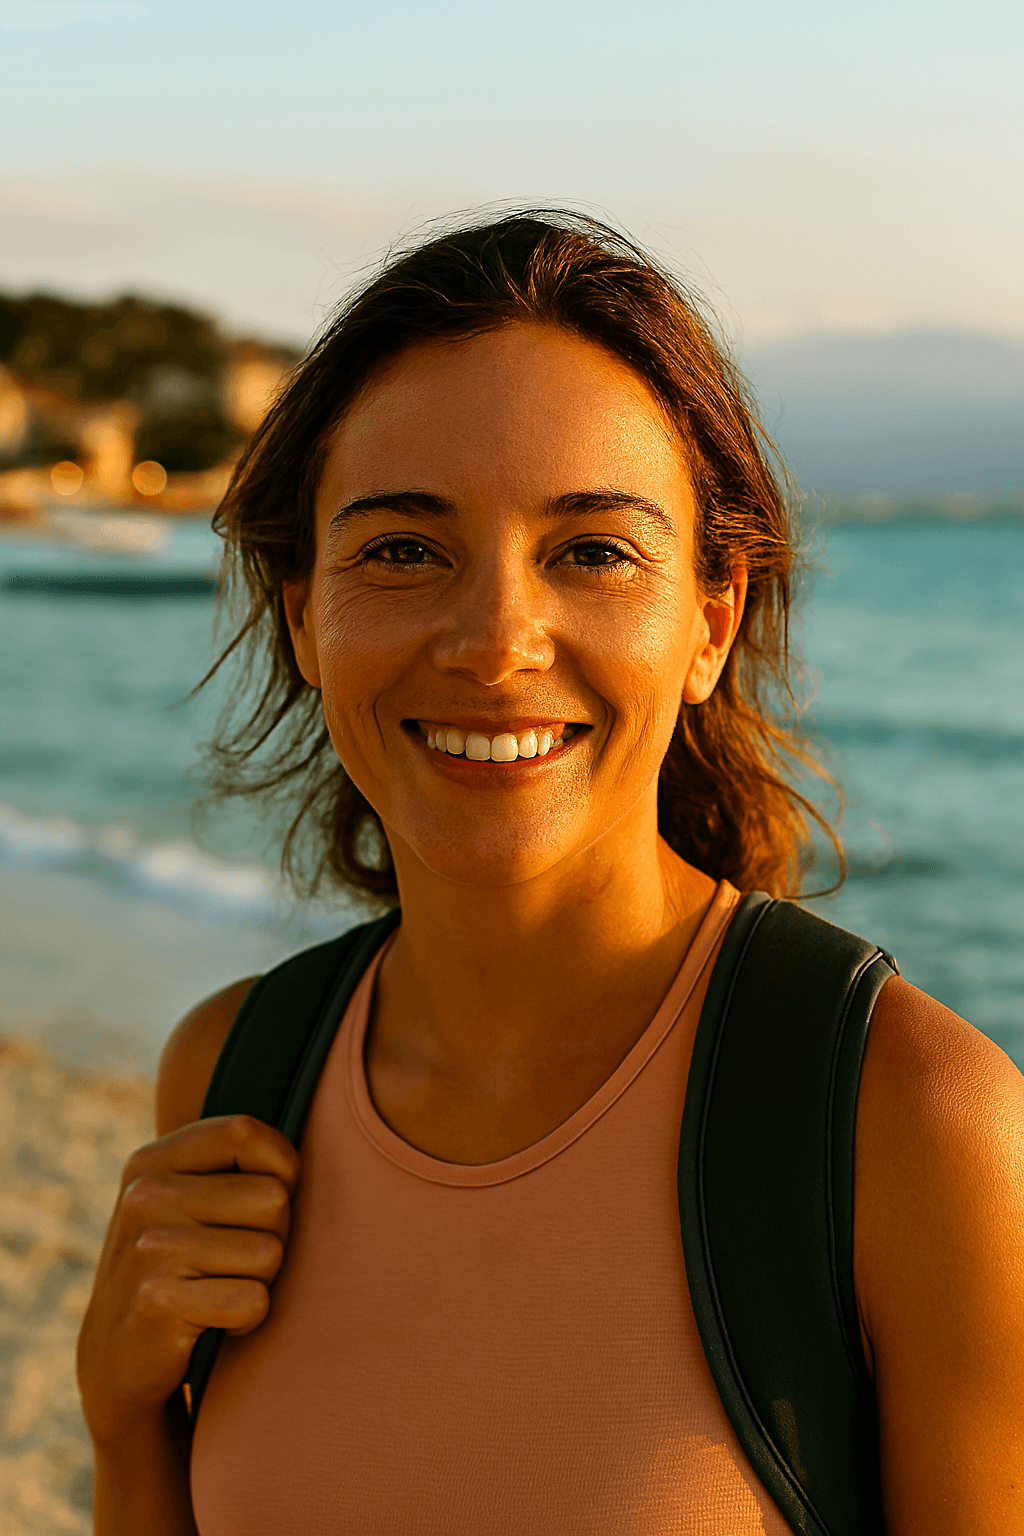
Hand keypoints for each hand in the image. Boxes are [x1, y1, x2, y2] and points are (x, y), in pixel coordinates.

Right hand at [77, 1114, 299, 1447]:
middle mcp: (145, 1196)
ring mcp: (147, 1248)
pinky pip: (253, 1301)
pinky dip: (246, 1319)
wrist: (119, 1358)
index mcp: (153, 1161)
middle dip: (274, 1235)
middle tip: (237, 1261)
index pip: (244, 1132)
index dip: (280, 1165)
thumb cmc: (179, 1268)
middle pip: (272, 1198)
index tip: (274, 1195)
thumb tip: (301, 1160)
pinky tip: (213, 1322)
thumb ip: (231, 1168)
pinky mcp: (157, 1301)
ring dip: (260, 1281)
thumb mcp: (185, 1203)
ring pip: (269, 1252)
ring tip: (221, 1289)